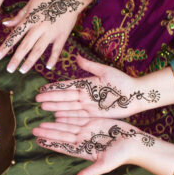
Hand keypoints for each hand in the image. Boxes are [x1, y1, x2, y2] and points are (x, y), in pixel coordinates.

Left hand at [0, 0, 90, 72]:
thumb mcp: (31, 3)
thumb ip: (18, 16)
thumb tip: (5, 24)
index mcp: (30, 20)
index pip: (14, 36)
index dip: (5, 47)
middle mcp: (38, 28)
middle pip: (25, 46)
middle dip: (16, 59)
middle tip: (9, 69)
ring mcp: (51, 33)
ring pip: (38, 50)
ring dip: (30, 61)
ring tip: (22, 70)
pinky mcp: (62, 35)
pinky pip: (57, 49)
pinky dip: (53, 58)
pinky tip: (48, 67)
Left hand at [32, 118, 156, 174]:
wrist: (136, 143)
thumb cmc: (122, 156)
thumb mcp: (104, 165)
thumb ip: (89, 172)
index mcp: (83, 150)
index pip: (63, 146)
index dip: (50, 143)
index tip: (38, 141)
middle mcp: (83, 140)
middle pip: (62, 135)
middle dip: (48, 133)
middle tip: (34, 130)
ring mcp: (88, 131)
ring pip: (67, 126)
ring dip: (54, 125)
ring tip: (41, 123)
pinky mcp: (94, 122)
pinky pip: (77, 118)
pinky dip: (67, 116)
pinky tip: (56, 114)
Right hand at [36, 55, 160, 118]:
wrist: (136, 95)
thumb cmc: (123, 82)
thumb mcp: (105, 71)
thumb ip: (90, 66)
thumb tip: (76, 57)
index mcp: (86, 85)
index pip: (66, 86)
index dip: (54, 88)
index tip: (42, 89)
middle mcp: (84, 96)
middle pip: (64, 98)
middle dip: (50, 99)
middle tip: (37, 100)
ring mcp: (88, 106)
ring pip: (68, 107)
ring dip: (56, 108)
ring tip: (43, 108)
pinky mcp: (93, 115)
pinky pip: (77, 116)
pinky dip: (67, 117)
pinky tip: (57, 117)